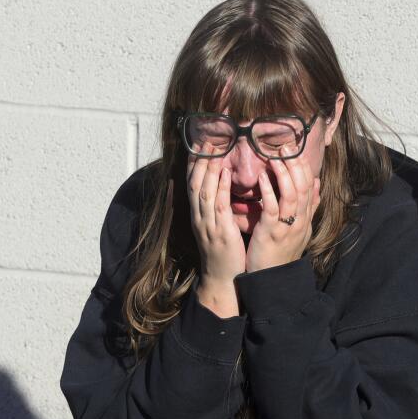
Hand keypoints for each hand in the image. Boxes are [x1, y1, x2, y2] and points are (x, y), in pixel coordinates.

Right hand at [186, 156, 246, 313]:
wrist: (223, 280)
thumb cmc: (223, 254)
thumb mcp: (214, 228)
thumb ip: (214, 209)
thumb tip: (217, 189)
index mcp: (198, 216)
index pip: (191, 184)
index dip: (194, 163)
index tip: (198, 143)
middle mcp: (199, 218)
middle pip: (195, 183)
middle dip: (199, 160)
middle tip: (206, 139)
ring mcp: (208, 225)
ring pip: (204, 191)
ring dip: (209, 168)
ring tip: (215, 148)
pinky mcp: (221, 233)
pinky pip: (219, 206)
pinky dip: (221, 187)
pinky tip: (226, 172)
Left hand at [245, 157, 320, 273]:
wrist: (272, 280)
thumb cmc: (279, 253)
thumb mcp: (299, 229)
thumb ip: (309, 207)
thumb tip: (317, 184)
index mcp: (306, 219)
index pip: (310, 187)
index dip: (304, 167)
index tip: (296, 150)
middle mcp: (300, 221)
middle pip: (303, 188)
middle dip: (295, 165)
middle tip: (286, 146)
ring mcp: (287, 228)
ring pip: (291, 196)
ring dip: (283, 174)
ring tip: (275, 157)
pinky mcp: (271, 234)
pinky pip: (272, 210)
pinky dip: (268, 192)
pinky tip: (262, 179)